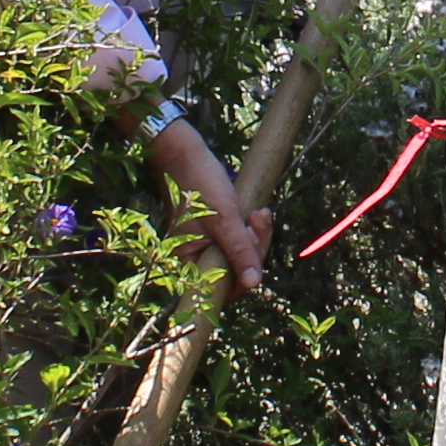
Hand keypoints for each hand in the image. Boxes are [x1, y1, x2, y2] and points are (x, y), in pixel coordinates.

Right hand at [146, 112, 266, 295]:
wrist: (186, 156)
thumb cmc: (200, 185)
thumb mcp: (225, 219)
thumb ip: (239, 252)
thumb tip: (254, 284)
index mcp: (188, 263)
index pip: (221, 289)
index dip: (243, 277)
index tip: (254, 249)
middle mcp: (195, 260)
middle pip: (235, 272)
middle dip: (254, 248)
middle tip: (258, 220)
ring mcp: (206, 248)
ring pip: (241, 256)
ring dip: (255, 237)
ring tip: (258, 213)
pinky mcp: (216, 236)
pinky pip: (239, 243)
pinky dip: (250, 230)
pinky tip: (257, 213)